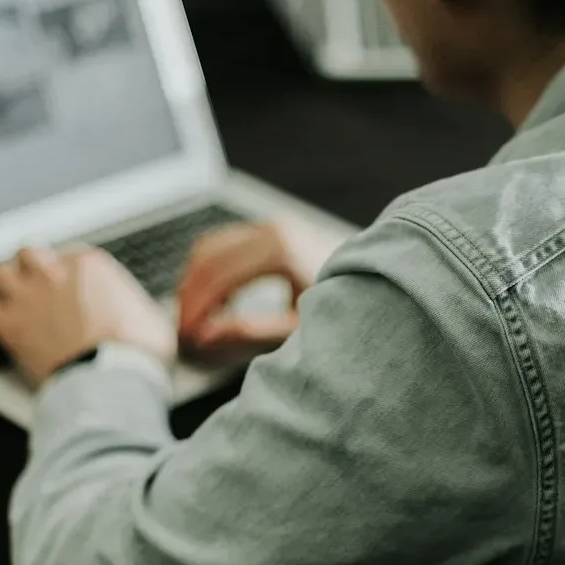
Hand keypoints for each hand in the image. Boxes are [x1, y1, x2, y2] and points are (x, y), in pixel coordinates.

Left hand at [0, 247, 177, 384]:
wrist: (109, 380)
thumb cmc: (134, 352)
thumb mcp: (152, 318)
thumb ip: (137, 305)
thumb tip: (142, 313)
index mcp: (90, 266)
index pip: (69, 254)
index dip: (69, 271)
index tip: (73, 286)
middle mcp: (54, 274)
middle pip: (28, 253)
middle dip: (32, 267)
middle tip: (38, 283)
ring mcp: (28, 297)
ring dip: (4, 284)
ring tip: (12, 296)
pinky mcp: (9, 325)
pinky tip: (1, 321)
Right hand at [177, 217, 339, 351]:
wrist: (381, 281)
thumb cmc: (348, 306)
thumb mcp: (300, 328)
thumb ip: (251, 332)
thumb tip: (205, 337)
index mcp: (280, 249)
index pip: (217, 277)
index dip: (196, 309)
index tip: (187, 338)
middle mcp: (274, 228)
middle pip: (207, 258)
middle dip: (189, 296)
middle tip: (183, 333)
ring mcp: (273, 225)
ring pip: (210, 246)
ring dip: (195, 281)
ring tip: (195, 321)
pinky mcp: (273, 230)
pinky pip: (225, 243)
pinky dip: (210, 270)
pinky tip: (215, 303)